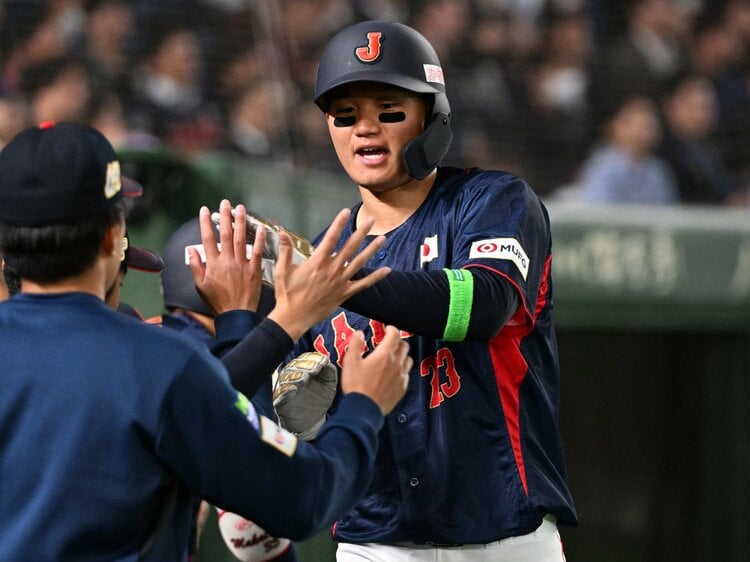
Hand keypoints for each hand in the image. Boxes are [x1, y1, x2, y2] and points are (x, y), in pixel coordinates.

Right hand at [188, 199, 265, 314]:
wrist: (235, 315)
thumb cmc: (218, 302)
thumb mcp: (200, 286)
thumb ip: (196, 267)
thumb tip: (192, 251)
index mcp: (213, 264)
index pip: (207, 238)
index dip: (205, 222)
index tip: (205, 210)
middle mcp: (227, 261)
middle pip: (225, 234)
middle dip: (225, 216)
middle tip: (225, 203)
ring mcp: (241, 265)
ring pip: (241, 239)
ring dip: (240, 222)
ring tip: (240, 208)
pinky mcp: (254, 270)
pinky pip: (257, 251)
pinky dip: (259, 239)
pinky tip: (260, 227)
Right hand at [267, 208, 389, 340]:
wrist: (294, 318)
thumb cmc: (287, 294)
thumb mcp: (281, 270)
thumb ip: (285, 250)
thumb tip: (281, 232)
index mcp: (317, 262)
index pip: (330, 238)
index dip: (339, 224)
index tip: (346, 212)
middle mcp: (332, 270)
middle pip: (350, 247)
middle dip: (361, 232)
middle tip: (371, 220)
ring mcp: (340, 282)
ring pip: (359, 262)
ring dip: (372, 250)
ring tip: (382, 238)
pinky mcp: (345, 293)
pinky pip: (363, 284)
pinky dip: (376, 277)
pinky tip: (387, 270)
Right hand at [340, 327, 410, 414]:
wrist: (364, 409)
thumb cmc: (357, 386)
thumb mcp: (350, 362)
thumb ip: (356, 344)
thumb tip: (359, 333)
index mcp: (384, 355)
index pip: (395, 334)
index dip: (392, 328)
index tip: (387, 329)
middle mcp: (396, 364)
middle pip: (404, 345)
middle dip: (397, 341)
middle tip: (389, 342)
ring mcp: (401, 376)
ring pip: (408, 359)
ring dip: (402, 355)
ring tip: (393, 357)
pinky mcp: (402, 388)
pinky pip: (406, 374)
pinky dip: (402, 370)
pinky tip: (394, 373)